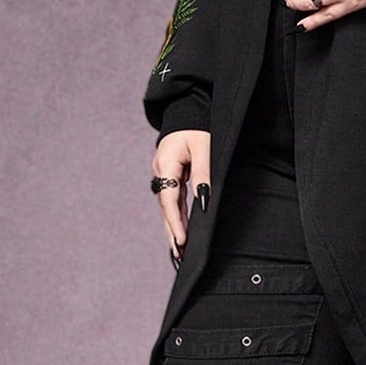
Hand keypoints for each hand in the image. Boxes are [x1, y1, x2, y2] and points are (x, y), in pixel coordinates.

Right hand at [153, 128, 209, 262]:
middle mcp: (161, 171)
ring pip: (168, 205)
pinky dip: (176, 216)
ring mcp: (164, 174)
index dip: (175, 221)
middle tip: (178, 254)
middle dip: (172, 231)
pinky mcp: (171, 175)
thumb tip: (203, 201)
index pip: (169, 198)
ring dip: (173, 227)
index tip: (181, 240)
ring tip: (179, 250)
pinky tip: (180, 232)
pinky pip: (172, 199)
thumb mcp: (204, 147)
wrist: (187, 110)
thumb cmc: (197, 127)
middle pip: (165, 206)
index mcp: (166, 163)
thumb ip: (203, 174)